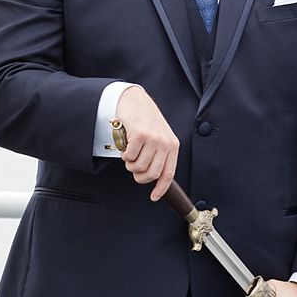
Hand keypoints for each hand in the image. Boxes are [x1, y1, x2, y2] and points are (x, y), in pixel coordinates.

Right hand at [115, 84, 178, 200]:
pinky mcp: (140, 135)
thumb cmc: (145, 119)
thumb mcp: (159, 136)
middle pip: (152, 174)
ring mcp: (153, 139)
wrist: (134, 99)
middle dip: (139, 177)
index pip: (168, 174)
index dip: (160, 188)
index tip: (153, 197)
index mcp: (172, 145)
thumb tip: (151, 176)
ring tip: (129, 154)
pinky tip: (125, 146)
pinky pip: (129, 156)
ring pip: (139, 167)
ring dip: (130, 164)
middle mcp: (165, 143)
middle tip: (133, 169)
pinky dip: (124, 155)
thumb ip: (159, 154)